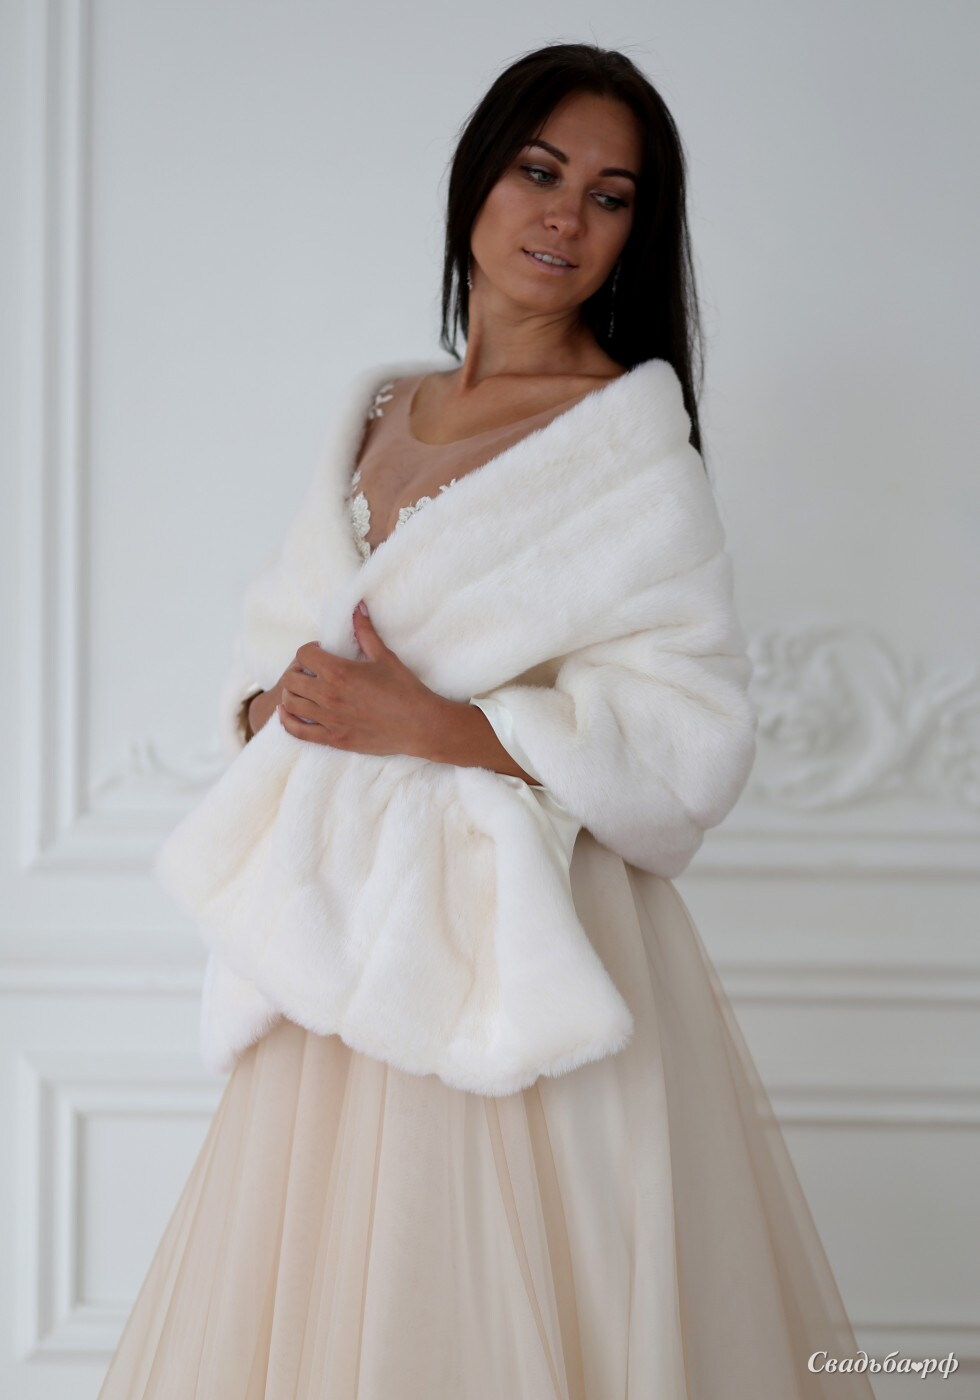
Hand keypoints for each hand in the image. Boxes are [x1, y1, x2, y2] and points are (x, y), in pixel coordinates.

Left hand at [276, 601, 445, 756]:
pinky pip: (297, 732)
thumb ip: (365, 632)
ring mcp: (329, 719)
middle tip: (310, 672)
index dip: (309, 651)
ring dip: (292, 694)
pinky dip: (287, 721)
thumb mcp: (385, 657)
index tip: (320, 654)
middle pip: (291, 679)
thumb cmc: (405, 690)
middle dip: (297, 671)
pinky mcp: (333, 738)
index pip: (303, 654)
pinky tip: (289, 714)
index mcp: (339, 672)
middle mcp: (329, 695)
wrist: (420, 725)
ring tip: (303, 691)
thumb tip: (357, 608)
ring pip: (290, 704)